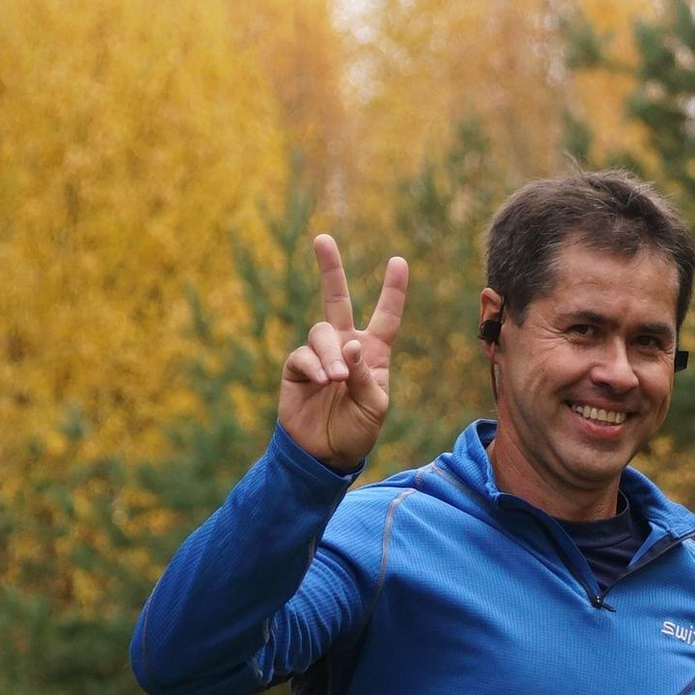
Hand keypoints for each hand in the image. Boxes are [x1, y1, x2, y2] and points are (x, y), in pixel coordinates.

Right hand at [278, 235, 406, 472]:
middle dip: (330, 269)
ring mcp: (320, 356)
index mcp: (372, 353)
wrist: (324, 455)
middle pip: (337, 300)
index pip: (386, 317)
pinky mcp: (297, 368)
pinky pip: (303, 356)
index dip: (392, 290)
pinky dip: (315, 366)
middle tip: (322, 239)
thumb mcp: (373, 406)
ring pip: (322, 332)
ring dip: (331, 353)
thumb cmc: (356, 432)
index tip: (398, 261)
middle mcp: (345, 347)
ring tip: (336, 379)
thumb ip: (364, 374)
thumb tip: (349, 344)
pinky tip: (324, 381)